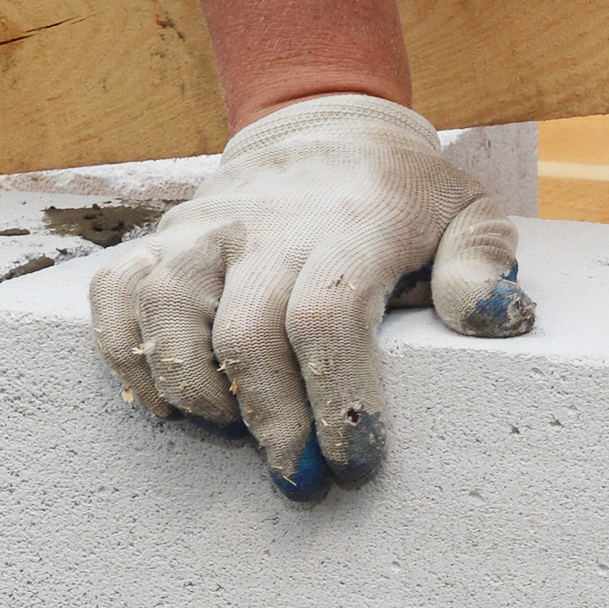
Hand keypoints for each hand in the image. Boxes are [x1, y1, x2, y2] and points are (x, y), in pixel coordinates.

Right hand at [87, 93, 533, 499]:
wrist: (326, 129)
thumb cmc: (404, 200)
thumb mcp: (469, 214)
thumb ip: (484, 265)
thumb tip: (493, 319)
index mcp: (353, 224)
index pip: (327, 316)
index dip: (337, 398)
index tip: (355, 459)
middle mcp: (270, 223)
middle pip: (246, 331)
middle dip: (273, 420)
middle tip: (301, 478)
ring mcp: (207, 227)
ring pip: (168, 308)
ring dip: (194, 390)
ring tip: (233, 436)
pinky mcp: (163, 236)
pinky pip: (114, 291)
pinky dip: (125, 352)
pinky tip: (165, 402)